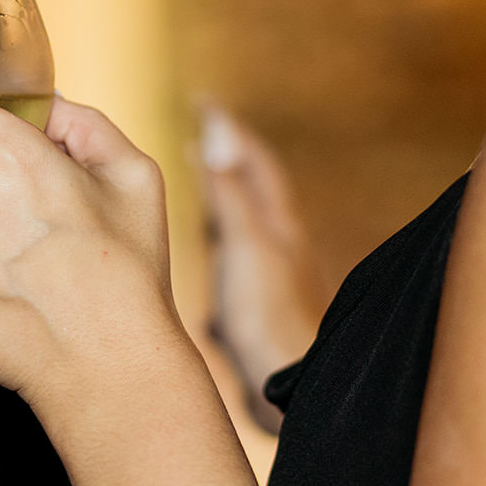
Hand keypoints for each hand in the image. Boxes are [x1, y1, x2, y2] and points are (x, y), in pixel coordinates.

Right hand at [196, 106, 329, 431]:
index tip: (203, 100)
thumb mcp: (243, 246)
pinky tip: (206, 269)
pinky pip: (233, 267)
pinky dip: (216, 252)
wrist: (287, 385)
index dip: (228, 128)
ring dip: (222, 202)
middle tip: (200, 133)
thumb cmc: (268, 317)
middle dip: (228, 158)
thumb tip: (216, 135)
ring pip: (244, 228)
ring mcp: (271, 279)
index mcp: (276, 225)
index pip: (251, 159)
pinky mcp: (259, 311)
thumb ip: (229, 194)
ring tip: (198, 188)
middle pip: (253, 189)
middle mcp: (279, 246)